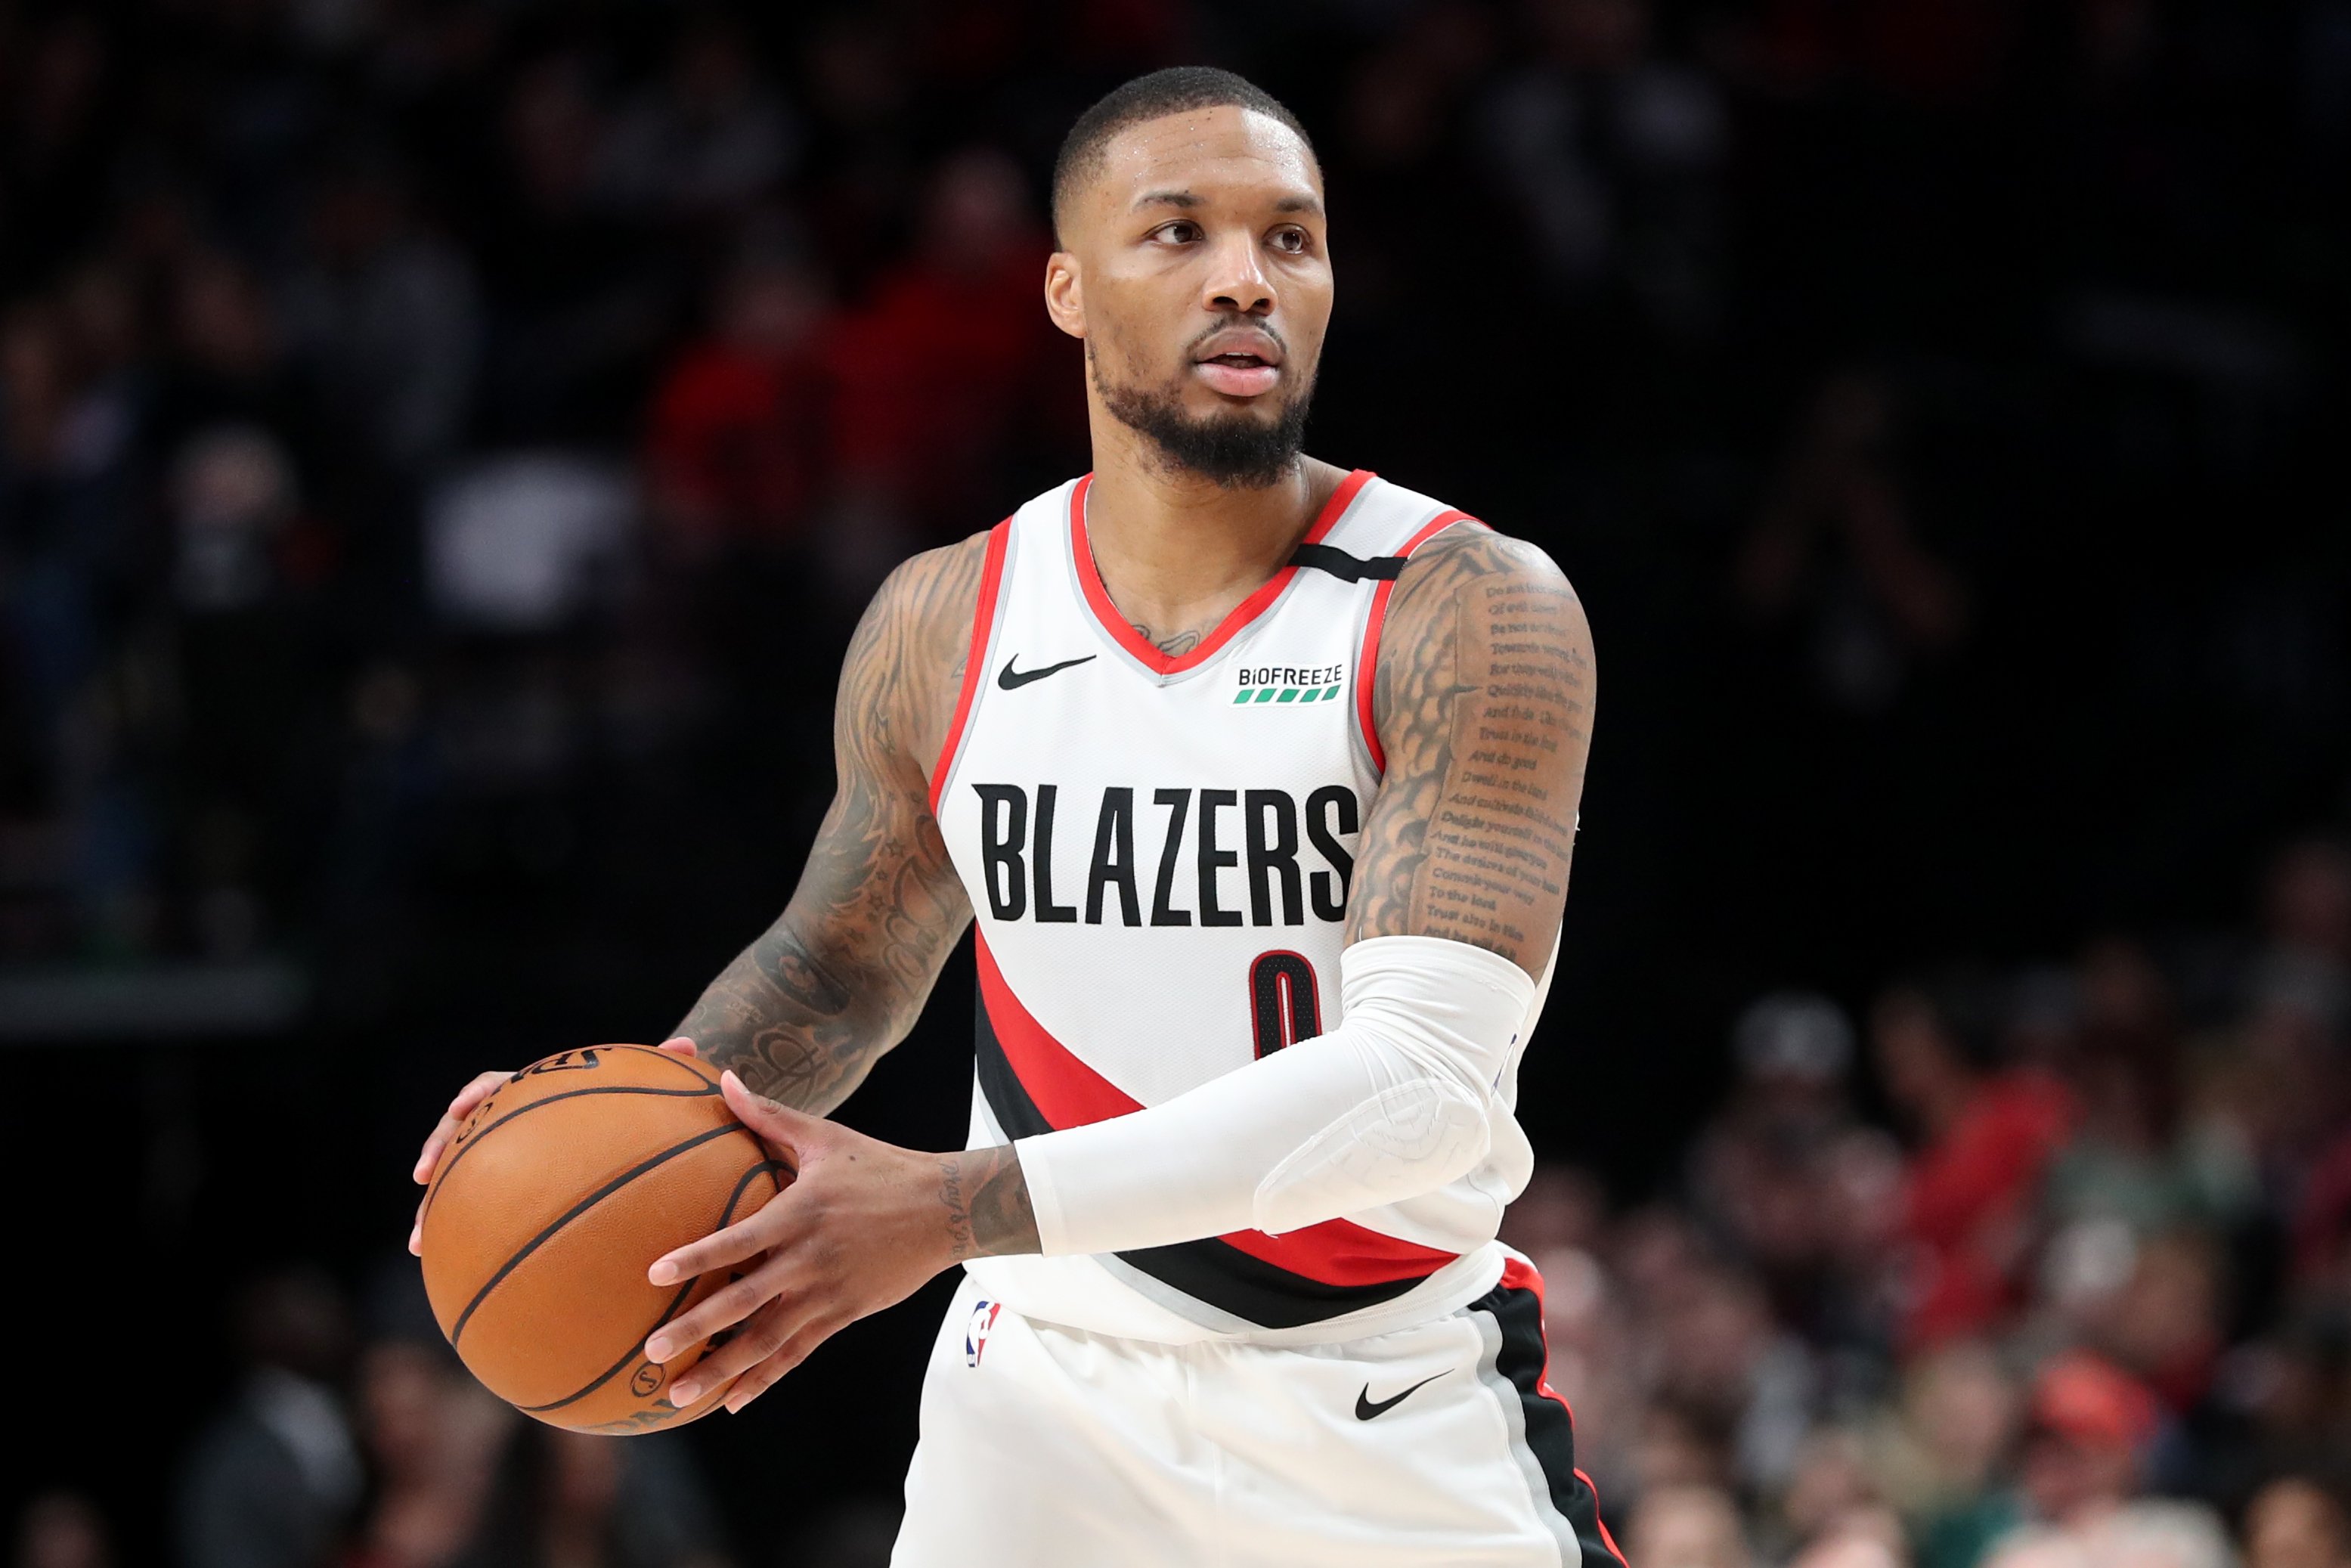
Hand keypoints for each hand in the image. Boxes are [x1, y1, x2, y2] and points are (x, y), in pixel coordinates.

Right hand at [408, 1037, 697, 1253]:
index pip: (497, 1085)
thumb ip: (660, 1072)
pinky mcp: (506, 1200)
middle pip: (461, 1131)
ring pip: (457, 1181)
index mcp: (535, 1096)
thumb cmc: (634, 1113)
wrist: (621, 1141)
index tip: (463, 1107)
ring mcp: (502, 1163)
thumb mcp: (647, 1097)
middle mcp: (510, 1128)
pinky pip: (477, 1220)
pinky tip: (453, 1276)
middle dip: (438, 1150)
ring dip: (434, 1208)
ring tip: (419, 1243)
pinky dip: (463, 1243)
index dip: (476, 1093)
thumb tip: (689, 1046)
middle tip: (422, 1175)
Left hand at [642, 1072, 1035, 1412]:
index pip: (738, 1240)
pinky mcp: (844, 1314)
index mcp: (799, 1214)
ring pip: (766, 1340)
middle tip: (649, 1351)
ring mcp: (827, 1293)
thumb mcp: (825, 1137)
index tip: (654, 1276)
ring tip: (676, 1394)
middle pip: (744, 1303)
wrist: (946, 1209)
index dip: (696, 1258)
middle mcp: (809, 1260)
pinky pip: (797, 1353)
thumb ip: (769, 1115)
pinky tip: (732, 1400)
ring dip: (721, 1369)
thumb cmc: (880, 1166)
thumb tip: (724, 1079)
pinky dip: (764, 1378)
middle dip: (695, 1329)